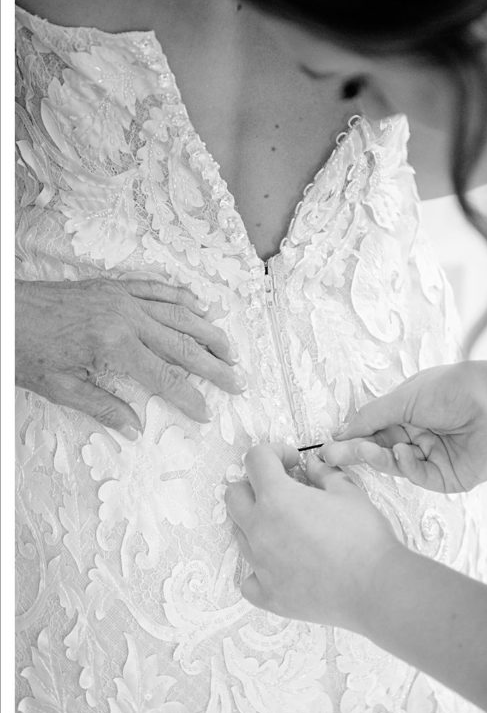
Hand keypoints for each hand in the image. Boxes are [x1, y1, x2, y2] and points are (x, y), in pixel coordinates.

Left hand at [15, 277, 245, 436]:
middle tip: (237, 380)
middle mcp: (124, 316)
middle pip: (182, 343)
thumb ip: (102, 406)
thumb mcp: (61, 387)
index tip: (206, 412)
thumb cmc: (25, 349)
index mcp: (112, 345)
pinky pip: (157, 288)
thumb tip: (134, 426)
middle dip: (214, 365)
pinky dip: (181, 298)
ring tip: (230, 349)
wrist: (4, 311)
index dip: (189, 396)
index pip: (164, 376)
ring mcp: (121, 297)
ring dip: (208, 331)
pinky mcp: (113, 285)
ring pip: (178, 313)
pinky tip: (199, 307)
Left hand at [225, 443, 401, 626]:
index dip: (275, 452)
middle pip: (234, 495)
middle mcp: (260, 529)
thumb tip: (313, 466)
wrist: (375, 587)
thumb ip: (324, 474)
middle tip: (283, 491)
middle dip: (254, 485)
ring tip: (290, 530)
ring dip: (259, 525)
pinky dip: (260, 570)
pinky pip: (249, 579)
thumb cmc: (365, 538)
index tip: (292, 462)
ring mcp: (260, 565)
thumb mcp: (349, 493)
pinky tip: (281, 567)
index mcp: (277, 498)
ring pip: (241, 534)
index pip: (256, 459)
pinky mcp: (267, 594)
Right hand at [320, 360, 486, 491]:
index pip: (371, 429)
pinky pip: (416, 476)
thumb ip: (372, 416)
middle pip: (378, 449)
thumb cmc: (457, 390)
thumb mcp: (406, 397)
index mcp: (407, 413)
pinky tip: (405, 452)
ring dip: (377, 458)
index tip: (326, 446)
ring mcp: (431, 458)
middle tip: (330, 458)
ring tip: (364, 451)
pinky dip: (406, 465)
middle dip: (355, 452)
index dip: (350, 437)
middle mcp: (417, 436)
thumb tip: (342, 431)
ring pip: (394, 465)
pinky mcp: (445, 478)